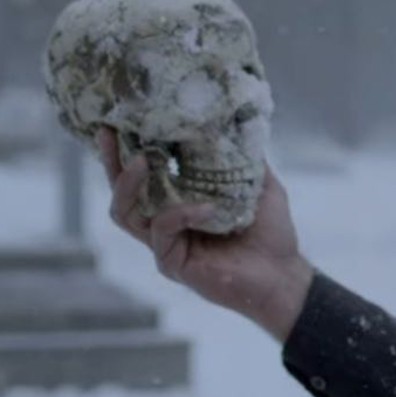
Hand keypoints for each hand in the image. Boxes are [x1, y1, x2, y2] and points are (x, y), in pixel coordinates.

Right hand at [98, 128, 313, 341]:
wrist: (283, 273)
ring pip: (126, 214)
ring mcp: (166, 245)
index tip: (120, 123)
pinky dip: (181, 213)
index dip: (129, 152)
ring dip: (129, 185)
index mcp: (181, 205)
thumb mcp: (261, 186)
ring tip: (140, 161)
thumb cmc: (272, 233)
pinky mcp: (172, 263)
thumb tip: (240, 122)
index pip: (145, 177)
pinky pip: (162, 232)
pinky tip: (207, 207)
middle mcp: (166, 225)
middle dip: (112, 163)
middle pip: (123, 194)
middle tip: (109, 134)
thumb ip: (246, 160)